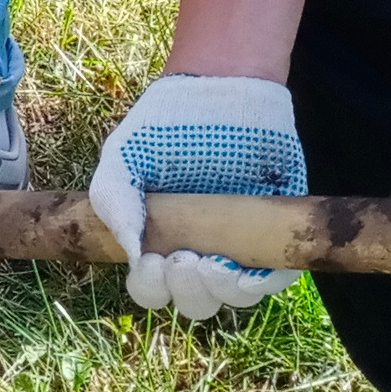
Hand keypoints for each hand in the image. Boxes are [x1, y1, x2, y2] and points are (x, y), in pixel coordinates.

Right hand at [89, 73, 306, 319]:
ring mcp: (241, 244)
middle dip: (187, 293)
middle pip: (197, 302)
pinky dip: (261, 283)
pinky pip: (276, 277)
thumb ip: (114, 200)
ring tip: (212, 263)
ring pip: (235, 297)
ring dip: (221, 291)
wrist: (219, 89)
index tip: (152, 262)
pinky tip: (244, 270)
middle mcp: (201, 251)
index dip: (151, 287)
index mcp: (162, 241)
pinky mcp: (276, 231)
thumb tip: (132, 253)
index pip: (153, 288)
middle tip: (184, 260)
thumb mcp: (123, 156)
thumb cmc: (166, 124)